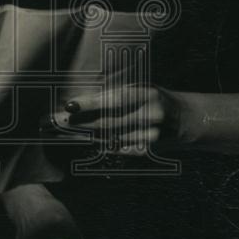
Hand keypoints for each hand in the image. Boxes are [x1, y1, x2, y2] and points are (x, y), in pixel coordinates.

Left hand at [57, 83, 181, 151]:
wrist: (183, 119)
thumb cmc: (154, 97)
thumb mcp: (141, 87)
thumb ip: (118, 92)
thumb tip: (82, 98)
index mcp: (148, 94)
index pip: (115, 100)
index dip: (91, 104)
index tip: (69, 105)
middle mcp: (151, 116)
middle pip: (107, 122)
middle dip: (78, 123)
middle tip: (54, 121)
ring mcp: (150, 137)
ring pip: (108, 138)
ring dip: (82, 135)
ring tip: (61, 130)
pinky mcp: (147, 151)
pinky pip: (116, 149)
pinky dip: (97, 144)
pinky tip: (82, 139)